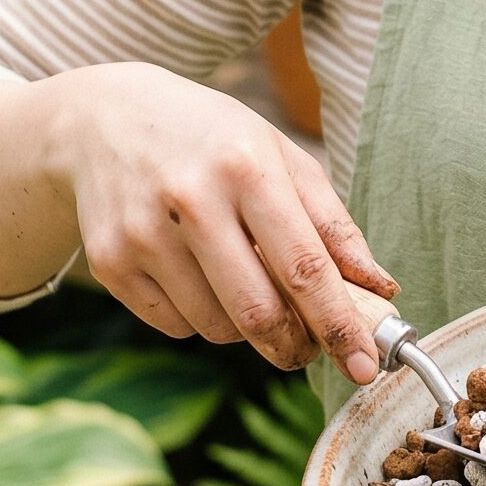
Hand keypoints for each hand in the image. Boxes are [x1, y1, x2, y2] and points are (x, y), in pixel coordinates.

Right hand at [45, 61, 395, 374]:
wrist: (105, 119)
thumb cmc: (214, 140)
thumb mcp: (281, 157)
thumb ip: (333, 225)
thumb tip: (380, 288)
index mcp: (246, 167)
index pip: (304, 266)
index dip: (339, 324)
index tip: (366, 366)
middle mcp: (191, 200)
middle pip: (257, 312)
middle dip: (294, 346)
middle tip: (309, 349)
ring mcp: (142, 234)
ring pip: (216, 328)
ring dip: (246, 329)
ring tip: (244, 282)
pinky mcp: (109, 263)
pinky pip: (176, 327)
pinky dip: (200, 318)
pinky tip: (196, 274)